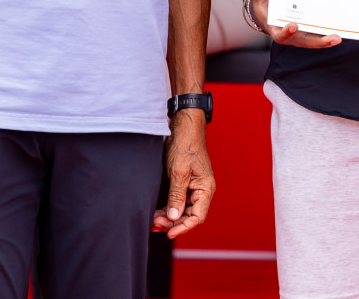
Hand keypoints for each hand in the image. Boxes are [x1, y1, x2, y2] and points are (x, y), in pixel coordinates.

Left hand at [153, 110, 214, 238]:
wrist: (184, 126)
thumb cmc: (185, 145)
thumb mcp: (179, 172)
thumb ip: (176, 196)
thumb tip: (173, 218)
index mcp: (206, 188)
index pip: (197, 217)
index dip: (183, 227)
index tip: (168, 233)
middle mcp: (201, 190)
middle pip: (189, 215)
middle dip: (172, 223)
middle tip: (154, 224)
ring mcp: (193, 187)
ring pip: (181, 209)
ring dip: (168, 217)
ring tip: (153, 221)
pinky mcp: (184, 182)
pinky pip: (177, 201)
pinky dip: (168, 208)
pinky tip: (156, 212)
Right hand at [249, 0, 340, 47]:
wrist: (268, 3)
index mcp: (274, 26)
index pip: (280, 35)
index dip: (286, 32)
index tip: (293, 25)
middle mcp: (289, 33)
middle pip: (304, 41)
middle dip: (319, 42)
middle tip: (334, 39)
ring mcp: (301, 32)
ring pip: (314, 39)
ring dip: (327, 39)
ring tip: (340, 37)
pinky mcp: (309, 27)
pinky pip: (319, 31)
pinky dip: (329, 29)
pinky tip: (341, 25)